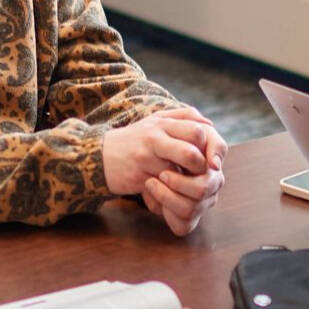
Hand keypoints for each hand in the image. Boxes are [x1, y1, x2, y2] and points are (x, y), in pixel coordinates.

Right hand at [102, 107, 227, 236]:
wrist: (98, 157)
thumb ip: (182, 118)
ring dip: (189, 176)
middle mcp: (155, 135)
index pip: (198, 128)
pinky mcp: (140, 176)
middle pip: (194, 143)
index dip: (210, 144)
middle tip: (201, 171)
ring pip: (182, 164)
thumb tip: (209, 124)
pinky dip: (172, 191)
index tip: (210, 158)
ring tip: (187, 181)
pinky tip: (170, 191)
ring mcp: (147, 155)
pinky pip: (166, 184)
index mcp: (162, 121)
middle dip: (202, 161)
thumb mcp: (154, 123)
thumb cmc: (133, 141)